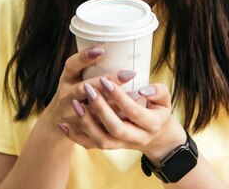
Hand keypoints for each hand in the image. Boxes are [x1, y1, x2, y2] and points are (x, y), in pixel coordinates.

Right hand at [41, 47, 134, 137]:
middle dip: (106, 81)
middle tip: (129, 74)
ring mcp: (71, 113)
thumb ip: (92, 67)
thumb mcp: (76, 77)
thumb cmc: (75, 91)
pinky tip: (132, 115)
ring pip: (93, 109)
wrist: (57, 121)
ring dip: (116, 103)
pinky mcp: (80, 129)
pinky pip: (99, 126)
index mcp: (66, 78)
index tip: (101, 49)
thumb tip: (122, 47)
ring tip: (137, 94)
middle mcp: (66, 95)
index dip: (84, 57)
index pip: (71, 65)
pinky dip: (115, 120)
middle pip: (83, 88)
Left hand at [63, 78, 186, 162]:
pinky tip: (63, 125)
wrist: (157, 139)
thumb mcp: (165, 101)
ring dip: (86, 123)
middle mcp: (137, 138)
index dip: (119, 97)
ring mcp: (122, 145)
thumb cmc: (159, 112)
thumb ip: (158, 91)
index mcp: (152, 125)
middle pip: (115, 128)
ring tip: (75, 103)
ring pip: (101, 140)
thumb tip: (142, 88)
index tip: (106, 81)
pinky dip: (75, 137)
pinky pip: (90, 146)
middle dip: (100, 108)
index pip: (134, 112)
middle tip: (88, 88)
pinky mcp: (110, 147)